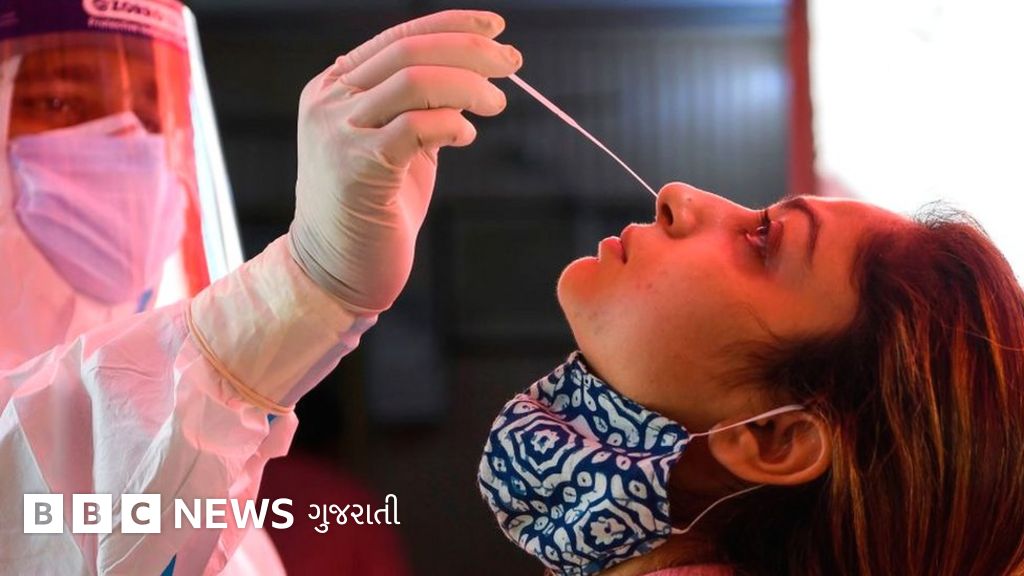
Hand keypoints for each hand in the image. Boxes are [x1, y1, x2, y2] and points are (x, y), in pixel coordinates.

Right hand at [288, 10, 521, 313]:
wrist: (334, 270)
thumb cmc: (372, 209)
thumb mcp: (396, 145)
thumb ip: (421, 109)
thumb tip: (472, 77)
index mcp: (335, 87)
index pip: (398, 37)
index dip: (451, 26)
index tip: (496, 29)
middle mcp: (329, 102)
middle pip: (409, 52)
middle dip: (470, 51)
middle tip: (512, 64)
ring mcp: (337, 133)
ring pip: (413, 81)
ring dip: (467, 86)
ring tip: (496, 104)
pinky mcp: (355, 168)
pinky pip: (414, 128)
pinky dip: (450, 124)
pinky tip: (466, 136)